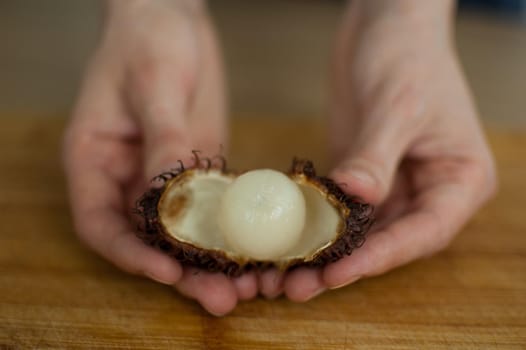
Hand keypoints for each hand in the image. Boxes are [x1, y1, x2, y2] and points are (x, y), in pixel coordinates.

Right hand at [63, 0, 256, 314]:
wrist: (172, 18)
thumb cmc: (148, 40)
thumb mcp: (154, 83)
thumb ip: (163, 137)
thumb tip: (171, 192)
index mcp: (95, 158)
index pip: (100, 222)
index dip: (129, 253)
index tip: (165, 271)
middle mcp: (126, 176)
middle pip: (146, 238)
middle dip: (180, 271)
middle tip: (218, 297)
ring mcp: (163, 175)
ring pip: (181, 231)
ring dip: (211, 261)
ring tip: (244, 287)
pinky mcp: (197, 167)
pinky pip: (211, 207)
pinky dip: (229, 232)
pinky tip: (254, 250)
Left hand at [259, 0, 496, 300]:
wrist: (386, 23)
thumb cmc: (408, 55)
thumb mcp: (397, 105)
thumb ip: (376, 156)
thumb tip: (356, 198)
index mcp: (458, 180)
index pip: (422, 232)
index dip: (380, 257)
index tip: (338, 273)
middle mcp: (428, 190)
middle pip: (387, 241)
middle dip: (344, 265)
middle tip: (299, 285)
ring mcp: (392, 185)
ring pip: (359, 232)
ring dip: (322, 254)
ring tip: (282, 275)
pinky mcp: (360, 175)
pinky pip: (338, 209)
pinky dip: (313, 226)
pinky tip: (285, 241)